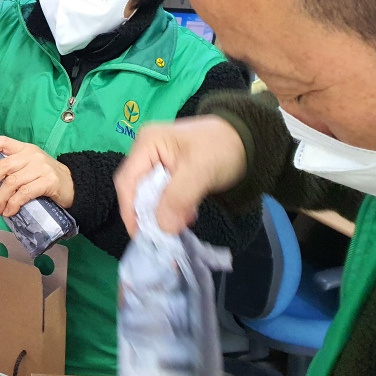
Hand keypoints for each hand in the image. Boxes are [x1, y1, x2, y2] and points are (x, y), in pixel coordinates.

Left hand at [0, 137, 73, 216]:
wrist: (73, 185)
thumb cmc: (46, 178)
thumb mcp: (30, 166)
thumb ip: (13, 168)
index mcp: (25, 148)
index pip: (2, 141)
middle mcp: (32, 155)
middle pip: (4, 166)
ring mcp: (41, 167)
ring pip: (12, 182)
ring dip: (0, 199)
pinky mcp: (48, 181)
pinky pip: (24, 193)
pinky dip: (13, 204)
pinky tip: (9, 211)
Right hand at [114, 116, 247, 235]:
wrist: (249, 139)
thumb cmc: (222, 148)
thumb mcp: (200, 172)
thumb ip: (178, 199)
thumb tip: (163, 228)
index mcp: (147, 144)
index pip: (127, 181)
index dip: (130, 210)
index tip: (141, 235)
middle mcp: (146, 151)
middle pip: (134, 188)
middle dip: (146, 213)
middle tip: (159, 236)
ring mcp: (156, 161)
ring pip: (148, 194)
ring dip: (160, 213)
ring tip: (176, 227)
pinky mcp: (168, 171)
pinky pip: (161, 194)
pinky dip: (170, 209)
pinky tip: (185, 216)